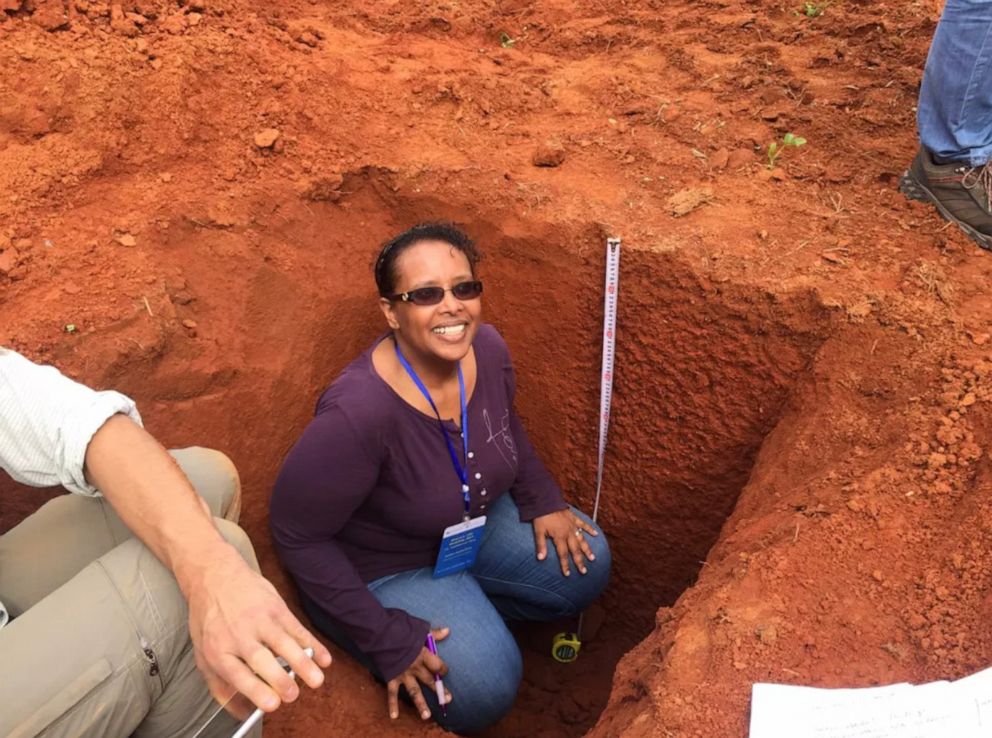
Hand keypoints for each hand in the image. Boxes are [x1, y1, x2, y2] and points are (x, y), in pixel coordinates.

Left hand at [182, 545, 332, 712]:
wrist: (216, 576)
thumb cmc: (209, 619)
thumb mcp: (202, 654)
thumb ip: (220, 685)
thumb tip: (240, 714)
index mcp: (218, 650)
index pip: (238, 674)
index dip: (256, 690)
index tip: (272, 704)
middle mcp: (240, 636)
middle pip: (262, 660)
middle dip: (280, 679)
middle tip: (293, 695)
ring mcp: (261, 620)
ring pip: (285, 644)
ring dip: (303, 663)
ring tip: (316, 680)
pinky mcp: (277, 608)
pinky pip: (298, 629)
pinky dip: (313, 644)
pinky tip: (324, 659)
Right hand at [387, 626, 450, 720]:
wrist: (380, 633)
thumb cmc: (400, 629)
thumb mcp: (419, 629)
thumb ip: (433, 634)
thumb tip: (448, 631)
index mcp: (423, 654)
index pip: (437, 666)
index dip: (442, 669)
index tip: (444, 671)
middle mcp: (415, 667)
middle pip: (429, 680)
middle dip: (439, 690)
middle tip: (448, 699)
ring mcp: (403, 674)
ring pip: (414, 691)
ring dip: (421, 704)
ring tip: (427, 716)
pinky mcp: (392, 677)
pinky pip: (392, 693)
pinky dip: (392, 705)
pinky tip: (394, 716)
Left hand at [532, 509, 598, 576]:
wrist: (545, 500)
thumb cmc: (541, 516)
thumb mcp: (538, 531)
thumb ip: (541, 545)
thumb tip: (540, 558)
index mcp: (559, 537)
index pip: (563, 554)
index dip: (565, 565)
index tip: (568, 574)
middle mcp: (568, 533)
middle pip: (575, 550)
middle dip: (579, 561)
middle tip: (584, 571)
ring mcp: (572, 525)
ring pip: (581, 540)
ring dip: (587, 549)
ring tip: (592, 558)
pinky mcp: (574, 518)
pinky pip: (583, 524)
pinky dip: (590, 529)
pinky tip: (595, 534)